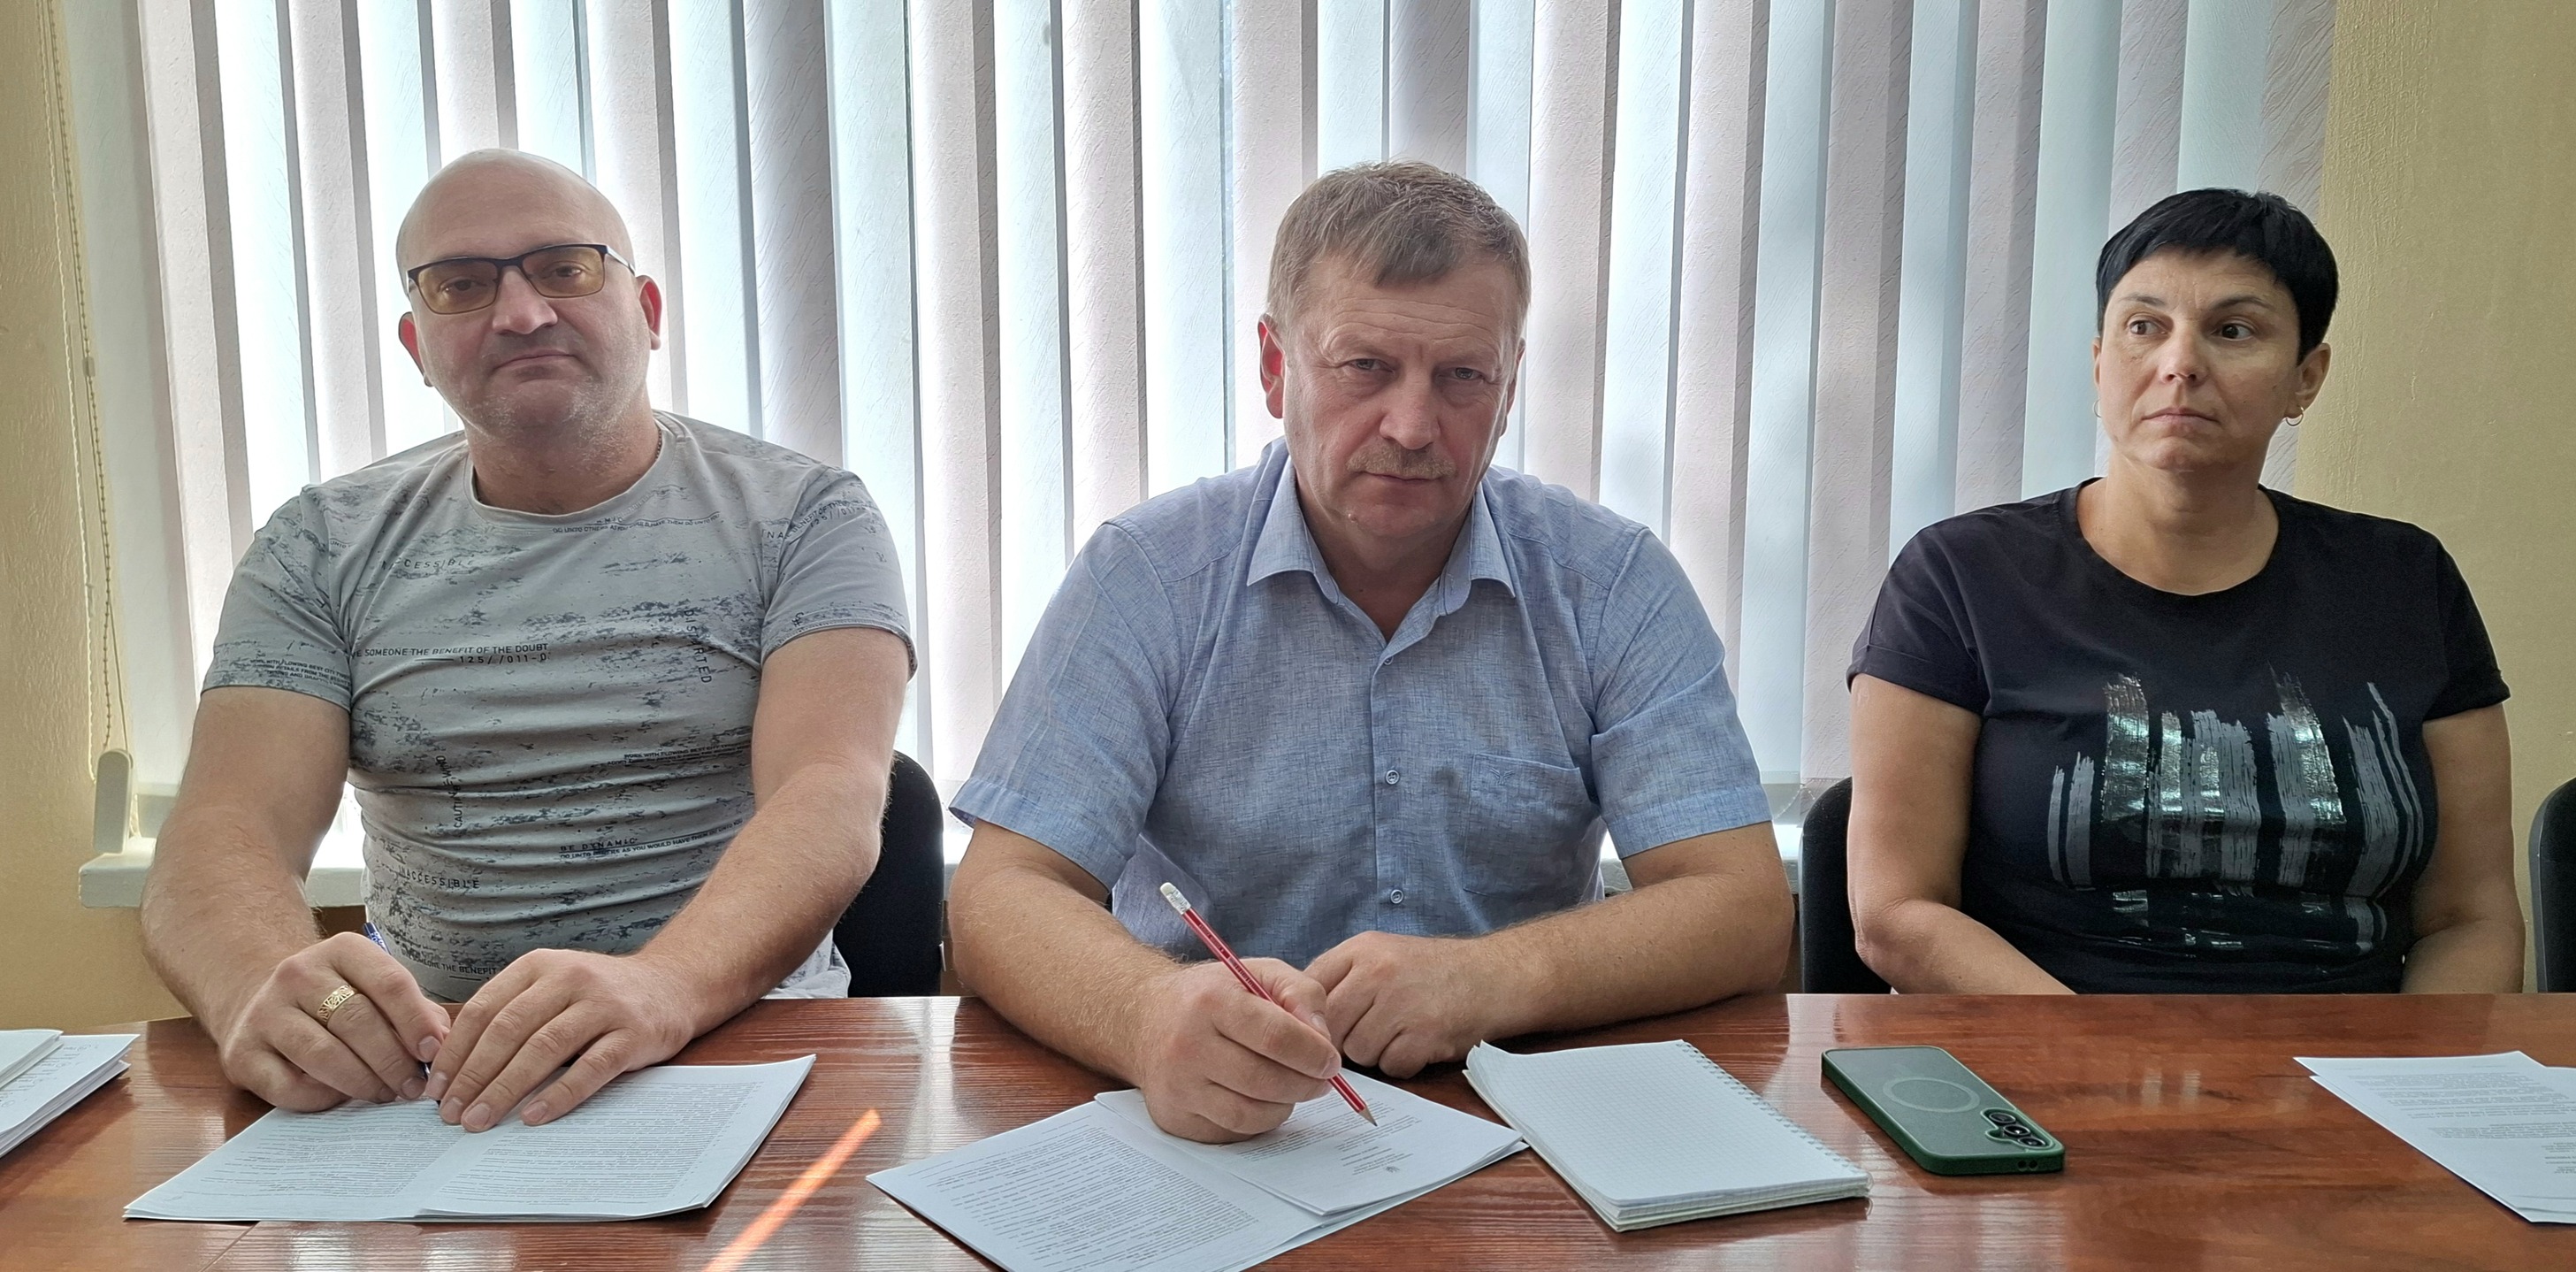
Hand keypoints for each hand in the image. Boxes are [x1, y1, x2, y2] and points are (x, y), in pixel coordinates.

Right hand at [212, 931, 448, 1110]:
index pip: (389, 983)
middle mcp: (298, 974)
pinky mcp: (242, 1054)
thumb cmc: (337, 999)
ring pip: (324, 1055)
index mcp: (341, 950)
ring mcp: (265, 1013)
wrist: (260, 1000)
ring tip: (385, 1094)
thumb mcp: (376, 989)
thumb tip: (445, 1045)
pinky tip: (341, 1097)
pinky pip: (290, 1086)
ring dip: (363, 1082)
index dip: (416, 1023)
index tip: (434, 1053)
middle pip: (358, 1022)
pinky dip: (323, 1098)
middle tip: (414, 1087)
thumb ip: (414, 1012)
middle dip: (393, 1061)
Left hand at [424, 949, 703, 1131]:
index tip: (434, 1089)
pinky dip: (558, 1094)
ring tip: (481, 1120)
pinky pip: (590, 1068)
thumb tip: (449, 1063)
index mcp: (540, 965)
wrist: (672, 986)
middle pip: (509, 1030)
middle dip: (473, 1076)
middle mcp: (571, 978)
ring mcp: (604, 1005)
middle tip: (450, 1114)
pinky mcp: (633, 1034)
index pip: (485, 1009)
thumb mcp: (551, 987)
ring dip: (506, 1089)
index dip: (455, 1052)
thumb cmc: (597, 996)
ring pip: (544, 1049)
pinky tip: (533, 1116)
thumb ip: (509, 1012)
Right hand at [1129, 959, 1341, 1143]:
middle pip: (1264, 1081)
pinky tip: (1260, 1099)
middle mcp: (1187, 1045)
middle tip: (1322, 1080)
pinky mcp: (1174, 1117)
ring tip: (1291, 1088)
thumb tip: (1323, 1038)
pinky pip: (1232, 1132)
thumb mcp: (1258, 973)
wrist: (1146, 1019)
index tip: (1331, 1061)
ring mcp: (1177, 1086)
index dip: (1313, 1054)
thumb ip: (1300, 992)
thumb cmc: (1212, 995)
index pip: (1275, 1036)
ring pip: (1250, 1115)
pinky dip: (1257, 1121)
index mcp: (1211, 1001)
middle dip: (1306, 1085)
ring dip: (1284, 1106)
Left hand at [1309, 931, 1518, 1077]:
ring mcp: (1401, 1004)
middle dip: (1344, 1039)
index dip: (1312, 1016)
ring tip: (1401, 1033)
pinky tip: (1419, 1044)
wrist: (1495, 975)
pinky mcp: (1423, 1035)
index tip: (1325, 1026)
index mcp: (1361, 949)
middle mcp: (1377, 973)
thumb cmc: (1434, 971)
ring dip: (1376, 1053)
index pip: (1309, 989)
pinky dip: (1403, 1064)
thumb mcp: (1384, 953)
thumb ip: (1343, 977)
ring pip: (1357, 1052)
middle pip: (1329, 1027)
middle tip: (1371, 1033)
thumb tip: (1299, 1016)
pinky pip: (1390, 1067)